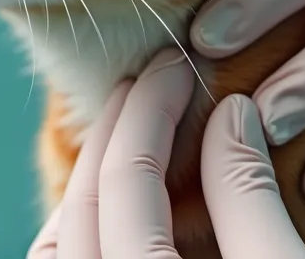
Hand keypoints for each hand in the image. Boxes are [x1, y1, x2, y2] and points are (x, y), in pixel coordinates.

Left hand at [28, 50, 304, 258]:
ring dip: (89, 187)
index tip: (180, 64)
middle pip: (81, 206)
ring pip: (56, 249)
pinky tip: (130, 206)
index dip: (153, 111)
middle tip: (151, 82)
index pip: (126, 179)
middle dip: (115, 134)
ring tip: (132, 138)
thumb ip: (248, 195)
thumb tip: (233, 112)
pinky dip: (87, 232)